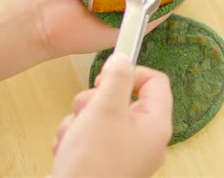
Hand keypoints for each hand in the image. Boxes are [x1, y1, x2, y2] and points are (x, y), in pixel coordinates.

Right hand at [51, 53, 172, 177]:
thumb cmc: (91, 164)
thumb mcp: (104, 109)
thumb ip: (116, 78)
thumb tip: (123, 59)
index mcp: (156, 125)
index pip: (156, 82)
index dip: (132, 71)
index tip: (107, 75)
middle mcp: (146, 139)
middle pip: (125, 98)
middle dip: (96, 100)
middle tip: (85, 109)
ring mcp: (127, 152)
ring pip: (104, 115)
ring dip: (81, 119)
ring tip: (73, 134)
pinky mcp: (107, 162)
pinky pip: (93, 135)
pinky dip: (77, 137)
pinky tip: (68, 148)